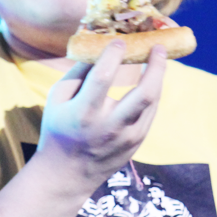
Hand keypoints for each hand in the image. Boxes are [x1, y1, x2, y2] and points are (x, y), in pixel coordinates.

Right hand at [35, 41, 166, 193]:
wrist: (68, 174)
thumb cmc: (59, 129)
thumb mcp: (57, 99)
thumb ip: (78, 72)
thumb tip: (97, 45)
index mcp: (84, 113)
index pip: (103, 78)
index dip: (113, 55)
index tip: (120, 41)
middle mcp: (109, 126)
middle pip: (144, 94)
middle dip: (156, 67)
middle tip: (159, 47)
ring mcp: (127, 138)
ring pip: (152, 102)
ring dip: (158, 77)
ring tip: (158, 58)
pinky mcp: (136, 144)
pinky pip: (150, 113)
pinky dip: (152, 94)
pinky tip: (151, 80)